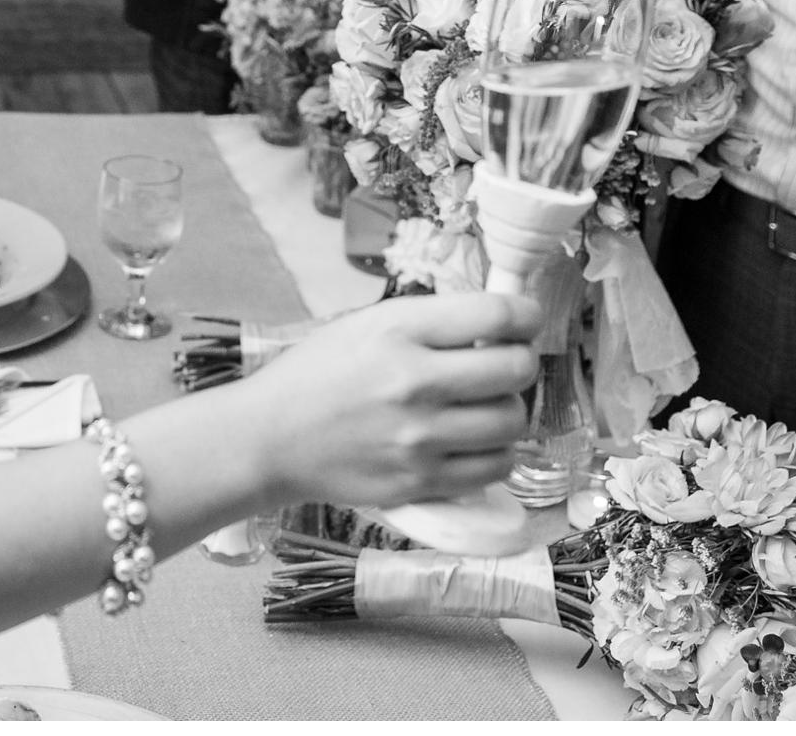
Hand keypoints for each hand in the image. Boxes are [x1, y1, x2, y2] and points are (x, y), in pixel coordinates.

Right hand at [242, 291, 541, 507]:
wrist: (269, 438)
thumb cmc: (315, 373)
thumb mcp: (366, 324)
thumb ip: (430, 322)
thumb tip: (499, 322)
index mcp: (399, 330)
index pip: (496, 314)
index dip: (526, 314)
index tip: (526, 319)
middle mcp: (414, 382)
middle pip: (515, 369)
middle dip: (521, 361)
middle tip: (506, 364)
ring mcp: (419, 438)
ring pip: (511, 422)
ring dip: (509, 409)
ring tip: (486, 405)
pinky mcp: (420, 481)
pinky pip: (493, 467)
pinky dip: (496, 452)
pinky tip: (475, 441)